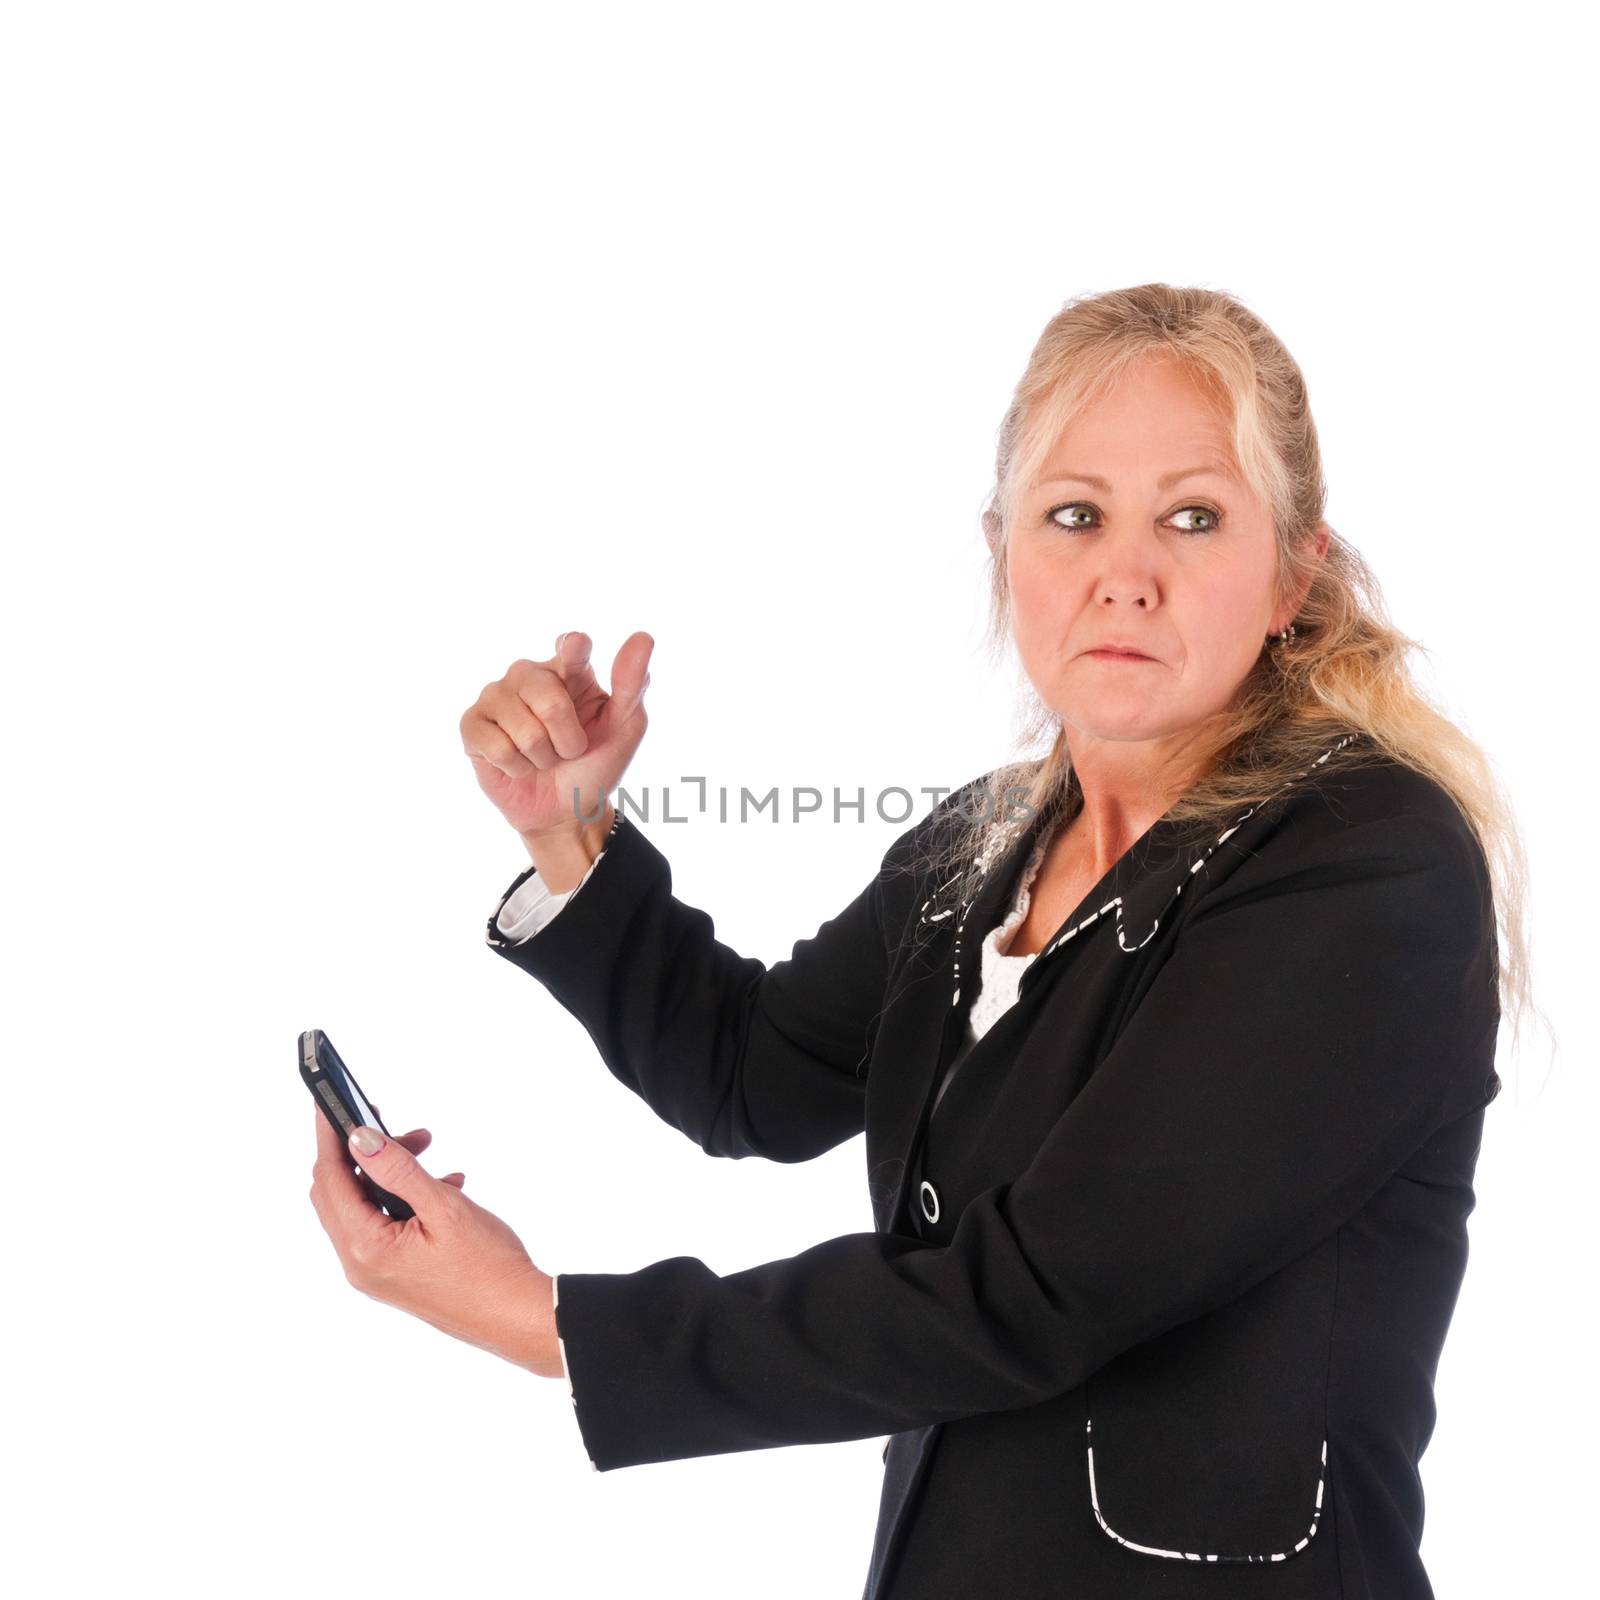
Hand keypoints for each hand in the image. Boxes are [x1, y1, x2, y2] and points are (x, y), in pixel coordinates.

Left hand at [309, 1103, 561, 1378]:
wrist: (517, 1316)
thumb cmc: (488, 1267)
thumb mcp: (444, 1208)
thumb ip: (398, 1170)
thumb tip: (359, 1137)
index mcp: (367, 1248)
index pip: (330, 1178)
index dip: (330, 1135)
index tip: (332, 1099)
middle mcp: (360, 1264)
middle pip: (336, 1192)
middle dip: (360, 1151)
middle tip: (391, 1122)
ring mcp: (374, 1273)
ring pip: (359, 1206)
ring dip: (385, 1172)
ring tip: (426, 1148)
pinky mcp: (392, 1274)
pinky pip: (379, 1224)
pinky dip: (399, 1196)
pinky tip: (441, 1184)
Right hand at [461, 630, 653, 836]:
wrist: (567, 809)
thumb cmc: (595, 762)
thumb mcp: (625, 728)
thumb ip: (632, 685)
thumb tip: (643, 637)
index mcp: (569, 669)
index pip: (571, 647)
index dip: (573, 648)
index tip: (576, 646)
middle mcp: (528, 674)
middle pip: (550, 699)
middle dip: (568, 739)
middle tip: (569, 749)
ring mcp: (496, 696)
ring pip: (525, 729)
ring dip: (543, 756)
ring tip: (543, 756)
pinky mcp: (473, 724)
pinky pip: (497, 747)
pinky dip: (517, 767)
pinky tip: (517, 764)